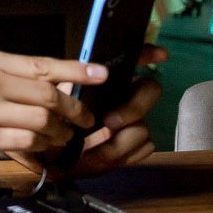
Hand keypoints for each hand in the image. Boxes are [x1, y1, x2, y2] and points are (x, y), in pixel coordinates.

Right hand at [0, 50, 100, 166]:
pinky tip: (40, 150)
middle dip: (75, 110)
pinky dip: (40, 148)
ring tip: (60, 138)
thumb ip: (6, 78)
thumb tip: (51, 87)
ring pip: (42, 121)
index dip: (78, 69)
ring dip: (59, 133)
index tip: (104, 74)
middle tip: (84, 120)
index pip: (42, 64)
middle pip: (49, 95)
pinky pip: (25, 143)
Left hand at [64, 44, 166, 176]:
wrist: (52, 152)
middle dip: (133, 108)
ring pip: (144, 126)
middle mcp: (126, 96)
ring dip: (118, 143)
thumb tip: (89, 69)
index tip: (160, 54)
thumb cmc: (56, 119)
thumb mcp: (54, 96)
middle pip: (150, 90)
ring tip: (92, 154)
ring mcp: (135, 120)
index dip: (148, 53)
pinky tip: (101, 159)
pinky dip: (123, 156)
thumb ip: (70, 81)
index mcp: (107, 80)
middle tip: (109, 122)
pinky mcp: (138, 143)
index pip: (133, 59)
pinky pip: (145, 147)